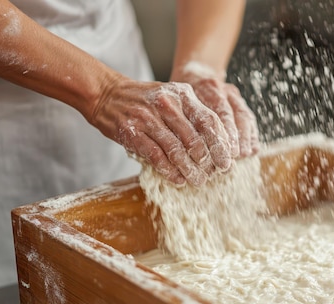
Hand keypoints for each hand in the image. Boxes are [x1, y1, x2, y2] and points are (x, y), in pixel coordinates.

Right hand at [89, 75, 231, 186]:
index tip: (227, 161)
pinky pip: (156, 156)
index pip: (209, 121)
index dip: (220, 144)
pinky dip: (169, 170)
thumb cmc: (145, 100)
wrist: (106, 93)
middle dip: (207, 161)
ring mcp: (148, 118)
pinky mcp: (132, 132)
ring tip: (198, 181)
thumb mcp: (173, 98)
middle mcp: (167, 104)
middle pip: (195, 138)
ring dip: (190, 170)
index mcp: (182, 94)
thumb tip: (217, 145)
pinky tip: (178, 179)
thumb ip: (192, 115)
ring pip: (177, 150)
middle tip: (213, 174)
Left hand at [173, 63, 259, 157]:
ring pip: (243, 114)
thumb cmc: (180, 95)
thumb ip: (181, 119)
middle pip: (231, 113)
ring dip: (245, 136)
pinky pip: (248, 117)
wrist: (194, 74)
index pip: (216, 109)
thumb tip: (183, 148)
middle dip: (234, 136)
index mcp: (204, 87)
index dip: (221, 131)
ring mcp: (231, 93)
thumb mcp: (176, 102)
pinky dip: (252, 133)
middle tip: (234, 155)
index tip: (222, 150)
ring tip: (245, 154)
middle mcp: (220, 88)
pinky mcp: (239, 100)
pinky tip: (253, 149)